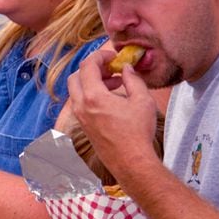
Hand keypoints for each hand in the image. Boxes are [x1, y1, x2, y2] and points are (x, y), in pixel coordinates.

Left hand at [68, 50, 157, 177]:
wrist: (131, 163)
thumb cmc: (137, 133)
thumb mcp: (142, 100)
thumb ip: (133, 79)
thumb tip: (126, 68)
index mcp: (93, 96)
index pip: (87, 65)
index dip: (100, 56)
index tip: (113, 57)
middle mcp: (81, 106)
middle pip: (76, 76)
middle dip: (92, 69)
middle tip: (110, 69)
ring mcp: (81, 118)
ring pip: (77, 91)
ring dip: (92, 83)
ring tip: (116, 84)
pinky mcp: (84, 127)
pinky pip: (81, 104)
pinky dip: (92, 96)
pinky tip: (112, 100)